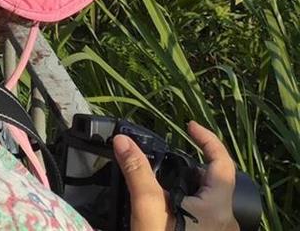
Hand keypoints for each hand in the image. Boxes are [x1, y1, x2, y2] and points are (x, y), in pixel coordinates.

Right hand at [116, 121, 237, 230]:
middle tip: (168, 157)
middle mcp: (226, 221)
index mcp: (217, 206)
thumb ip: (137, 172)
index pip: (222, 162)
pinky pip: (204, 217)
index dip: (207, 140)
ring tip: (163, 183)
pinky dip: (188, 205)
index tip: (188, 127)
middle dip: (192, 166)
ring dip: (188, 187)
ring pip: (208, 201)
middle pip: (215, 182)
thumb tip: (122, 140)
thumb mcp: (148, 209)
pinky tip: (167, 210)